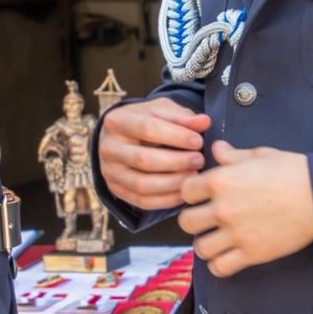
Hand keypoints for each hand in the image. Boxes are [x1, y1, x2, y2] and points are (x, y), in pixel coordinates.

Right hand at [97, 98, 211, 211]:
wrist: (121, 139)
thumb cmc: (145, 121)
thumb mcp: (161, 111)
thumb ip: (182, 117)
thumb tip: (204, 122)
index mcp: (116, 121)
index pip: (148, 128)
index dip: (176, 136)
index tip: (198, 141)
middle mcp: (108, 147)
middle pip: (144, 159)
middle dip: (177, 161)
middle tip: (199, 160)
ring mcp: (110, 172)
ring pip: (143, 184)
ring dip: (173, 183)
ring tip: (194, 176)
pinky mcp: (116, 191)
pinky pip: (143, 201)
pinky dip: (167, 199)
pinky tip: (184, 191)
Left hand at [179, 140, 312, 277]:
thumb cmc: (293, 172)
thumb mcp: (260, 155)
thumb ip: (233, 155)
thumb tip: (217, 150)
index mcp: (221, 180)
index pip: (185, 191)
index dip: (192, 192)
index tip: (202, 196)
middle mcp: (223, 208)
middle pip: (186, 221)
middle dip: (195, 219)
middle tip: (207, 219)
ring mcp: (236, 233)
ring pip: (200, 248)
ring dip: (206, 243)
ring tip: (216, 239)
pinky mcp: (252, 254)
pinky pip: (220, 268)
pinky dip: (220, 264)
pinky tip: (228, 255)